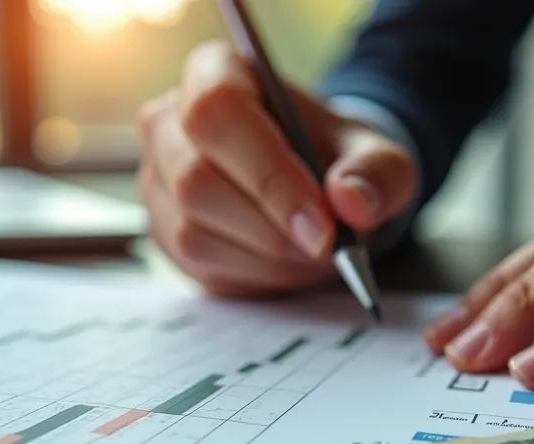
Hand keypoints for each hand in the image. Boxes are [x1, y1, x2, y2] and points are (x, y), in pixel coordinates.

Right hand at [138, 41, 415, 295]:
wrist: (314, 180)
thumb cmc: (333, 155)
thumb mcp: (374, 153)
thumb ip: (376, 171)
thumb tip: (352, 203)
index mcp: (214, 74)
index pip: (218, 115)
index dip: (268, 174)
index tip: (322, 225)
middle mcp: (168, 122)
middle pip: (196, 181)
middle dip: (271, 229)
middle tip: (326, 249)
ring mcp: (156, 180)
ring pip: (193, 233)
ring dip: (264, 260)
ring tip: (312, 256)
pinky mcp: (162, 230)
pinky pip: (197, 267)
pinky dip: (251, 278)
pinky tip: (285, 265)